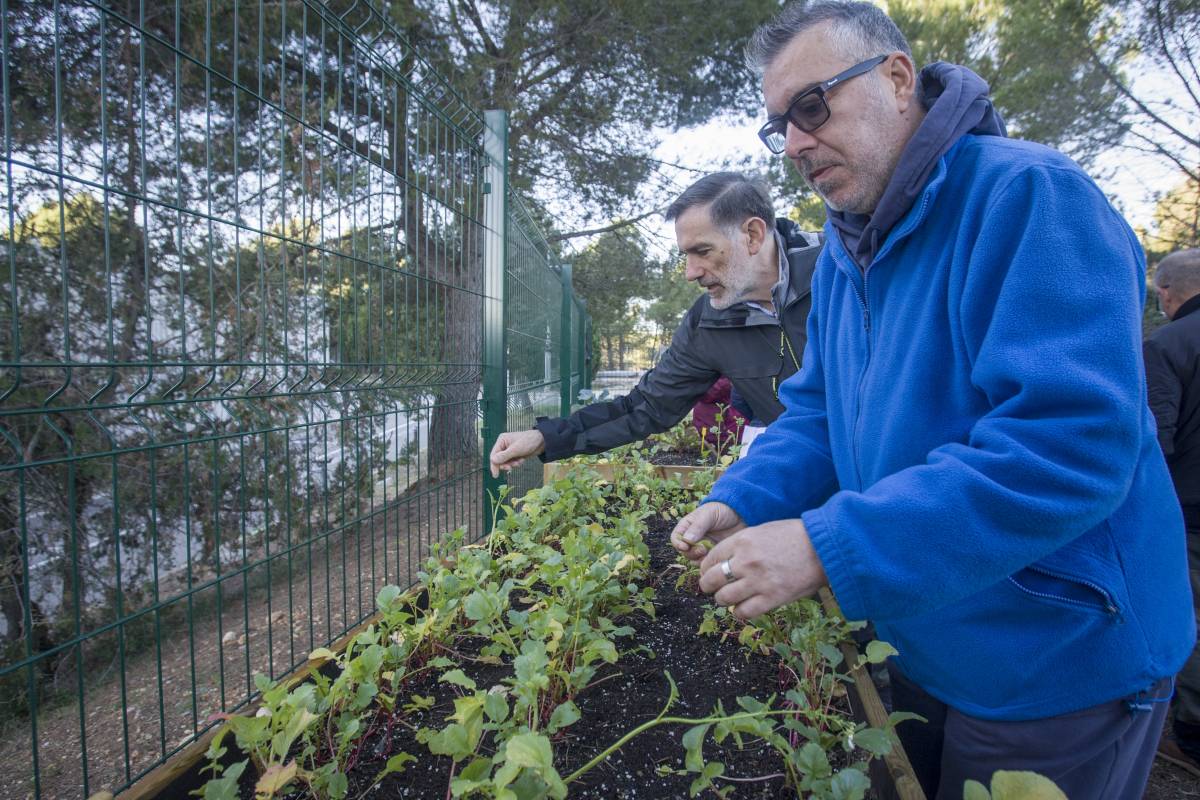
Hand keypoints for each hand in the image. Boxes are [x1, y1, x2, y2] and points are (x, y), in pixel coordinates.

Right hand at [489, 430, 545, 477]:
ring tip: (519, 462)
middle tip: (510, 468)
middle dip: (505, 464)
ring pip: (505, 462)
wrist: (542, 441)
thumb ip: (504, 456)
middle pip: (498, 460)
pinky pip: (511, 462)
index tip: (496, 475)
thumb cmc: (529, 441)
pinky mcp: (514, 454)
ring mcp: (509, 450)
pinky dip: (516, 463)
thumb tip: (493, 461)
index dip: (494, 465)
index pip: (494, 455)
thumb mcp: (516, 449)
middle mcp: (504, 445)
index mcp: (502, 440)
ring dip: (511, 464)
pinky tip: (521, 460)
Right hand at [670, 502, 745, 561]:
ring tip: (709, 554)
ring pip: (695, 559)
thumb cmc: (723, 509)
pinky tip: (716, 559)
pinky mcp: (714, 553)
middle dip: (691, 553)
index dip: (678, 544)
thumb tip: (687, 541)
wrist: (741, 514)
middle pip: (685, 552)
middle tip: (702, 550)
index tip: (685, 546)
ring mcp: (704, 546)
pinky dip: (709, 563)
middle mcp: (693, 538)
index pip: (676, 538)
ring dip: (699, 560)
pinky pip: (707, 563)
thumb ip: (698, 526)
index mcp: (688, 526)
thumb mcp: (709, 514)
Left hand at [697, 519, 826, 619]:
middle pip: (711, 579)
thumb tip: (726, 561)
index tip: (708, 573)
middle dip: (708, 586)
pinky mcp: (772, 598)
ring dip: (723, 600)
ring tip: (728, 599)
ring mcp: (758, 581)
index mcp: (742, 541)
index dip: (706, 568)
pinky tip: (743, 608)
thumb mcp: (763, 531)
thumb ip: (743, 545)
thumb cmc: (795, 536)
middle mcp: (746, 561)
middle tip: (712, 589)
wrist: (823, 547)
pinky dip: (739, 613)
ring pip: (724, 598)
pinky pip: (744, 612)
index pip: (711, 558)